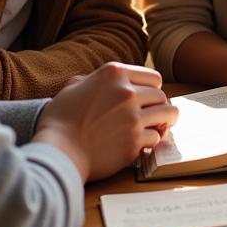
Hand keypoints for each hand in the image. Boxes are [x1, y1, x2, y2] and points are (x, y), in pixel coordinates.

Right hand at [35, 63, 177, 181]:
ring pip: (168, 114)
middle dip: (158, 106)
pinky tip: (141, 143)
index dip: (151, 89)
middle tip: (151, 115)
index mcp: (114, 74)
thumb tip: (105, 82)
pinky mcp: (134, 141)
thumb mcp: (73, 87)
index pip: (153, 77)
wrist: (57, 152)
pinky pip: (157, 137)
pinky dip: (150, 141)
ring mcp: (133, 117)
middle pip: (162, 96)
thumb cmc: (60, 120)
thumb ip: (94, 79)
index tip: (146, 99)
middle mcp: (127, 92)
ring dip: (163, 121)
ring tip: (156, 127)